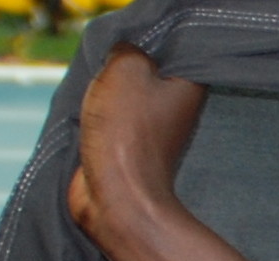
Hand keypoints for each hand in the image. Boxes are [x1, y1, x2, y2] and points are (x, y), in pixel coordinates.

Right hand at [68, 44, 207, 250]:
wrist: (117, 196)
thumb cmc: (126, 132)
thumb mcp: (126, 67)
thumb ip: (128, 49)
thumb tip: (125, 53)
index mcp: (189, 89)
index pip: (172, 53)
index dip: (144, 46)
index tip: (123, 53)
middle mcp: (179, 111)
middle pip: (146, 74)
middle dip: (121, 70)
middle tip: (106, 73)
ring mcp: (155, 133)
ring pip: (127, 97)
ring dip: (106, 94)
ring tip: (96, 96)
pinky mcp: (131, 150)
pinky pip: (113, 121)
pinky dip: (100, 117)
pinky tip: (89, 117)